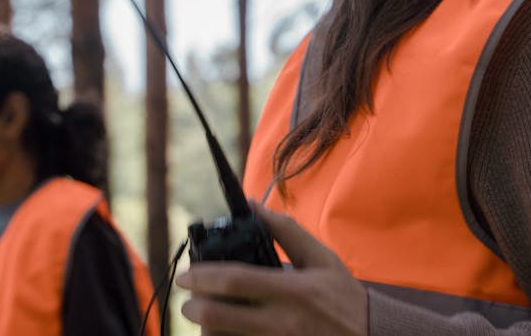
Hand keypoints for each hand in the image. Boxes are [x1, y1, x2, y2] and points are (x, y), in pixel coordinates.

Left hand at [176, 201, 368, 335]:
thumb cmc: (343, 296)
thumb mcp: (321, 258)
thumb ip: (286, 231)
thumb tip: (253, 206)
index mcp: (292, 290)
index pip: (236, 281)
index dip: (203, 277)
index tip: (186, 274)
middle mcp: (282, 321)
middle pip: (219, 317)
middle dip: (194, 308)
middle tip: (188, 300)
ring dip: (207, 329)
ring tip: (206, 317)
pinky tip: (226, 331)